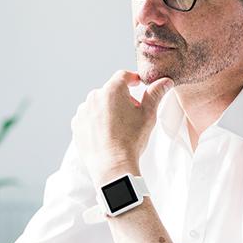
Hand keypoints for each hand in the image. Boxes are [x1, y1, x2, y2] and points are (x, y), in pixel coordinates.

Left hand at [71, 70, 172, 185]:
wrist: (112, 166)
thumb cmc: (131, 140)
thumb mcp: (148, 115)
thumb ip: (155, 94)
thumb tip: (165, 81)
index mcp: (112, 90)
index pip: (123, 76)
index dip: (132, 79)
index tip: (137, 85)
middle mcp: (94, 97)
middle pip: (111, 91)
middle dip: (122, 99)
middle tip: (132, 114)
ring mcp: (83, 111)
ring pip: (99, 104)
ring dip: (108, 110)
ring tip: (118, 128)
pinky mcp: (77, 124)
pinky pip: (88, 117)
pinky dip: (96, 121)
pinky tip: (107, 134)